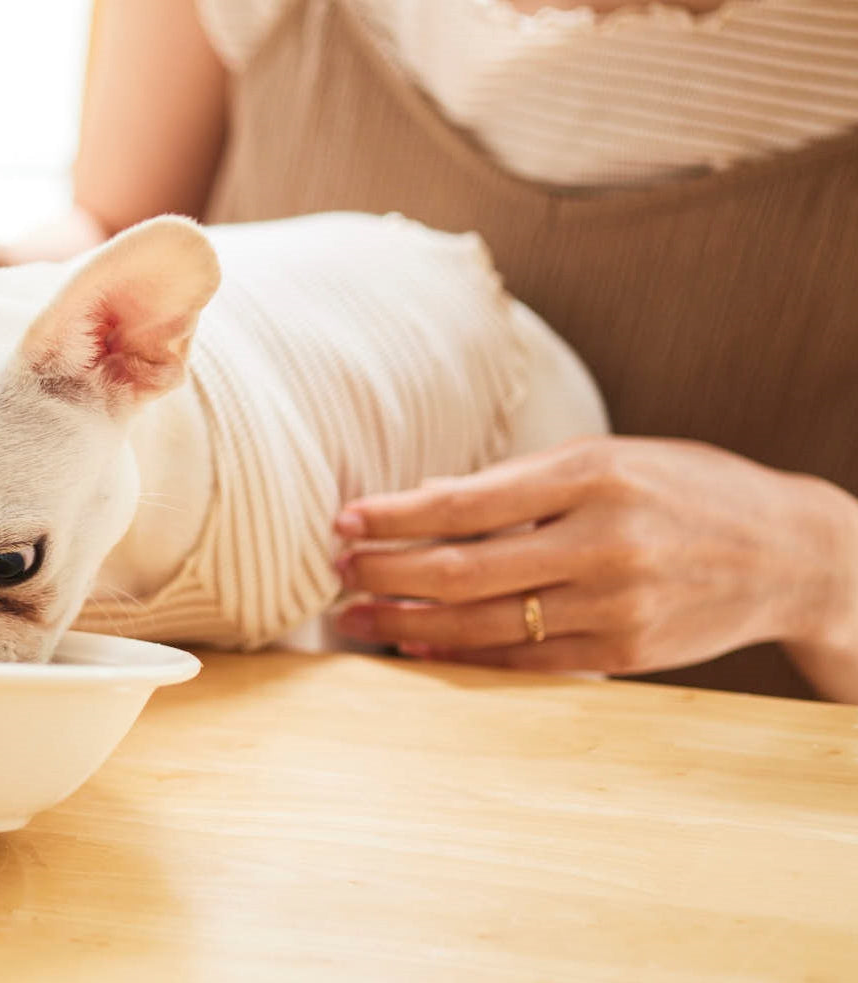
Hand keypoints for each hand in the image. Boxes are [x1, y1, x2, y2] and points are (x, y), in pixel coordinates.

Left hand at [332, 437, 857, 679]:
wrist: (786, 553)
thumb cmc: (681, 487)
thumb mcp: (605, 458)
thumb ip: (517, 483)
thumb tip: (425, 501)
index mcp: (590, 476)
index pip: (466, 503)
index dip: (395, 516)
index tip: (344, 522)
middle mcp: (600, 543)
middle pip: (464, 570)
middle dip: (386, 574)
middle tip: (334, 574)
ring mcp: (615, 605)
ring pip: (485, 624)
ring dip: (407, 623)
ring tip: (354, 618)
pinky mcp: (625, 653)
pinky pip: (524, 662)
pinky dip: (462, 655)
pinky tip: (415, 646)